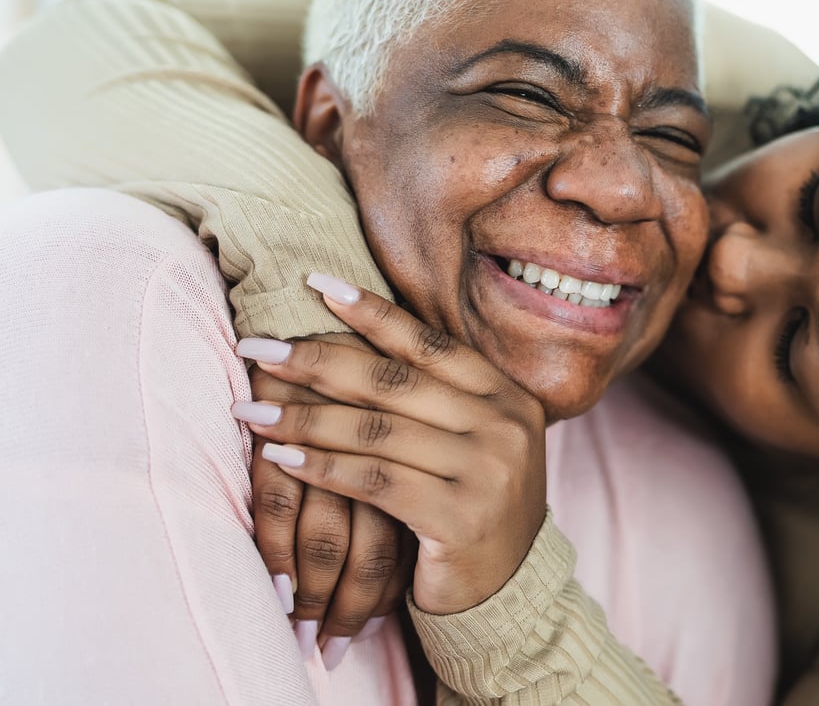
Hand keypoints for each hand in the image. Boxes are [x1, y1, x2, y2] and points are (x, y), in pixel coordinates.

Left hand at [234, 275, 547, 614]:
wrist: (508, 593)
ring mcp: (486, 472)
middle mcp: (504, 427)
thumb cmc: (472, 508)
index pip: (430, 344)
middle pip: (395, 382)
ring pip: (377, 431)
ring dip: (303, 417)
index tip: (315, 285)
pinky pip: (374, 482)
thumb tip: (350, 336)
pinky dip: (321, 466)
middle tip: (258, 347)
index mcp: (508, 397)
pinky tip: (280, 457)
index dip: (371, 313)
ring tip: (249, 409)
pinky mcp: (458, 519)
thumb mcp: (469, 443)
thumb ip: (433, 398)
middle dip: (317, 360)